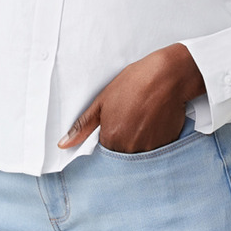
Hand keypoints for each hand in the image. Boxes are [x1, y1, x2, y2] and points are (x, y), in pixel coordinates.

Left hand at [57, 43, 206, 153]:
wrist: (167, 76)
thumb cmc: (134, 83)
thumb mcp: (103, 100)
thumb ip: (83, 125)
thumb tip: (63, 145)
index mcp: (111, 137)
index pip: (103, 151)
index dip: (109, 136)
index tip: (117, 124)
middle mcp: (129, 147)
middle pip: (122, 154)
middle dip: (124, 140)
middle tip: (132, 119)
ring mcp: (149, 148)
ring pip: (139, 154)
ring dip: (140, 142)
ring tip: (145, 119)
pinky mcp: (167, 146)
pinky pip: (156, 151)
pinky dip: (155, 140)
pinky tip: (156, 122)